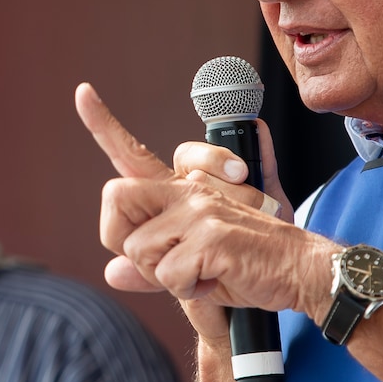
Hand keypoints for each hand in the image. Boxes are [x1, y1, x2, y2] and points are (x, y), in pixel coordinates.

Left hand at [74, 82, 311, 335]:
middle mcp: (186, 190)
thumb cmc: (250, 267)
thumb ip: (154, 266)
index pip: (133, 152)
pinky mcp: (212, 234)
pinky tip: (217, 279)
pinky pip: (168, 273)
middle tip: (165, 261)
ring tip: (204, 272)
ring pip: (138, 248)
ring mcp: (200, 208)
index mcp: (181, 191)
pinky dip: (188, 289)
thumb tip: (111, 272)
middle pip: (115, 196)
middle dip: (125, 240)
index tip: (82, 92)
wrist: (300, 274)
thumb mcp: (194, 268)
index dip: (103, 123)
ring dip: (166, 276)